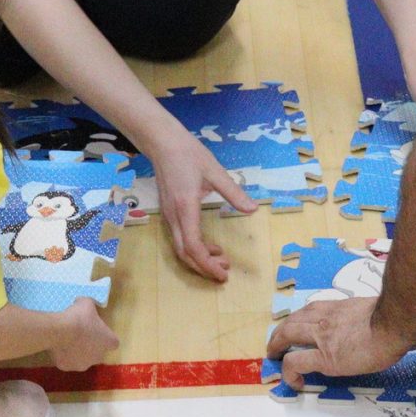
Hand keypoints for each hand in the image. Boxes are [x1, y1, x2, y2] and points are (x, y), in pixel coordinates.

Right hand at [50, 297, 117, 372]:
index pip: (112, 342)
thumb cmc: (79, 317)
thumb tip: (83, 304)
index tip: (96, 329)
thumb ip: (89, 306)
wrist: (60, 330)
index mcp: (109, 342)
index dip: (105, 335)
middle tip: (81, 334)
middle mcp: (98, 357)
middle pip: (97, 353)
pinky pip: (66, 361)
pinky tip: (58, 345)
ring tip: (67, 339)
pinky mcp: (66, 367)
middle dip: (90, 346)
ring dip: (77, 352)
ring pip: (81, 359)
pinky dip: (63, 355)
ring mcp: (82, 365)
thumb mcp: (87, 303)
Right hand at [150, 130, 255, 281]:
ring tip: (220, 260)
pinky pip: (179, 238)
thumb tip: (253, 209)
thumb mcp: (215, 172)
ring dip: (199, 259)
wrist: (163, 143)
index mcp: (185, 208)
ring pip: (179, 248)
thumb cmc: (189, 155)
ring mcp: (168, 215)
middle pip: (184, 253)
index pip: (193, 246)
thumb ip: (234, 193)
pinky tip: (209, 245)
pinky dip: (193, 248)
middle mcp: (173, 216)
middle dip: (203, 267)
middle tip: (224, 273)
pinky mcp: (168, 212)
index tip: (223, 273)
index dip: (207, 264)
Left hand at [264, 295, 415, 389]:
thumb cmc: (405, 323)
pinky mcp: (324, 357)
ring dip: (276, 344)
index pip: (318, 308)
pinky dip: (288, 372)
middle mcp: (329, 319)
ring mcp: (324, 337)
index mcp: (346, 309)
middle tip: (276, 340)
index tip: (304, 325)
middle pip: (296, 318)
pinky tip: (292, 383)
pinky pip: (295, 363)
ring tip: (271, 355)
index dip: (307, 317)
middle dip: (283, 328)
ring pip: (287, 334)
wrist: (397, 323)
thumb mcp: (415, 332)